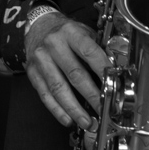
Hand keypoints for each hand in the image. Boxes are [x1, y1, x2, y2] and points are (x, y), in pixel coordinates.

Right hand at [24, 10, 107, 128]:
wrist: (38, 27)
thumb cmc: (66, 33)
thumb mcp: (83, 32)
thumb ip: (98, 50)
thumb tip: (115, 72)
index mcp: (70, 32)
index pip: (89, 52)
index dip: (102, 69)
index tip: (114, 85)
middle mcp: (53, 45)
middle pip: (74, 74)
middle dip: (91, 95)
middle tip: (103, 110)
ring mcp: (41, 60)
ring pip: (58, 88)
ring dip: (74, 109)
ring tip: (87, 122)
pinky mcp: (33, 73)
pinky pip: (45, 95)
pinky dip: (57, 110)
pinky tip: (68, 119)